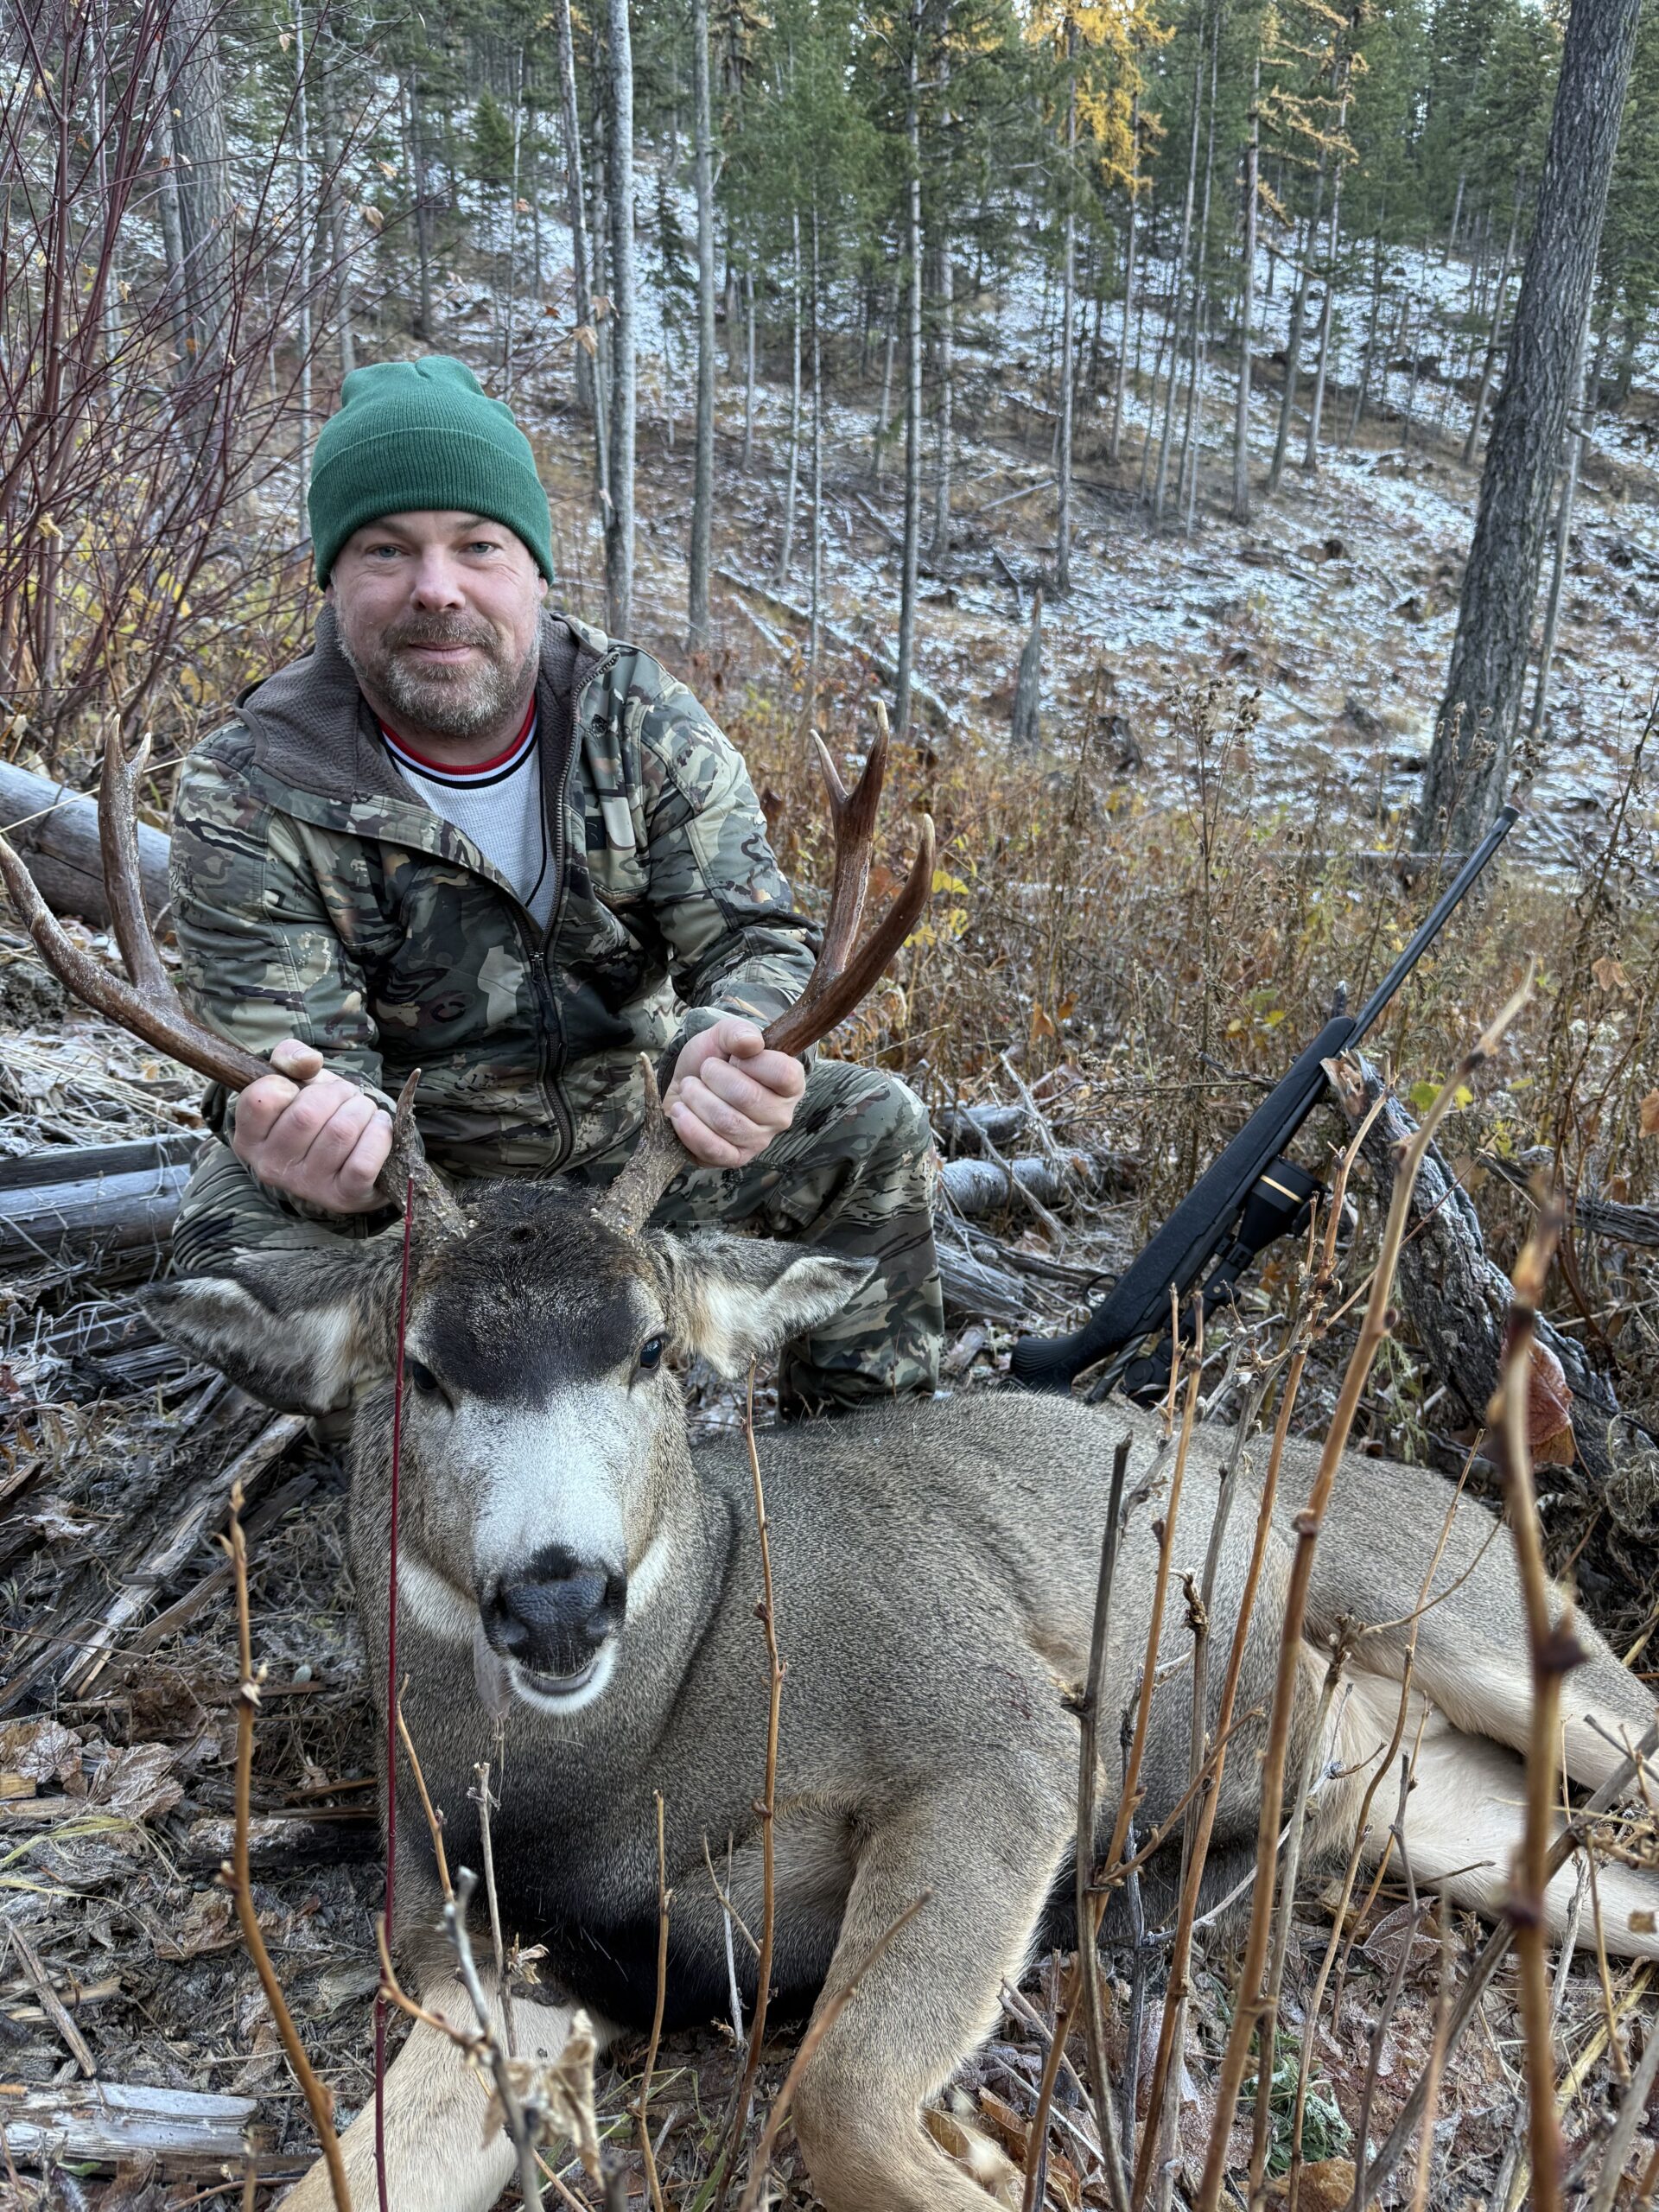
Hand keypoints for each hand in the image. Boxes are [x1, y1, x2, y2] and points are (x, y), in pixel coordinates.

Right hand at [231, 1038, 393, 1214]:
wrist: (352, 1163)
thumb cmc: (319, 1115)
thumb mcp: (296, 1081)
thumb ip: (290, 1057)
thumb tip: (309, 1062)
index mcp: (250, 1139)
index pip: (261, 1098)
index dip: (289, 1082)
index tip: (302, 1088)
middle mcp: (271, 1167)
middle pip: (308, 1113)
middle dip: (338, 1092)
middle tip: (346, 1095)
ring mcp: (306, 1186)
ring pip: (341, 1131)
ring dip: (362, 1109)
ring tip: (363, 1110)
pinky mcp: (342, 1197)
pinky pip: (364, 1159)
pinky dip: (379, 1134)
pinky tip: (378, 1126)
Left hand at [665, 1017, 804, 1168]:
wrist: (686, 1086)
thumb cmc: (713, 1061)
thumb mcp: (723, 1036)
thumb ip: (738, 1032)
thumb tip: (751, 1043)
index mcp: (790, 1084)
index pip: (783, 1074)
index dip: (751, 1062)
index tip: (734, 1057)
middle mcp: (781, 1116)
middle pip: (749, 1098)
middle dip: (714, 1077)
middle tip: (704, 1071)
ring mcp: (759, 1141)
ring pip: (726, 1122)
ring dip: (697, 1098)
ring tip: (689, 1088)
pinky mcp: (734, 1159)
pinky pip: (713, 1148)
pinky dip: (690, 1127)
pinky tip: (681, 1111)